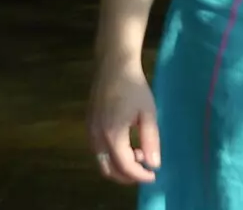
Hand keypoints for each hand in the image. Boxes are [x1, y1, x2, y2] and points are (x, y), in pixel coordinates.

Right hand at [87, 57, 159, 183]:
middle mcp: (96, 138)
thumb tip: (154, 164)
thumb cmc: (135, 87)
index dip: (139, 175)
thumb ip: (151, 140)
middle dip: (127, 175)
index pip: (124, 167)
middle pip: (109, 170)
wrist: (114, 66)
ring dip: (119, 165)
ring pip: (102, 162)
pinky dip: (112, 155)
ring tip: (140, 154)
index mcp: (112, 135)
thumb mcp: (148, 114)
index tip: (153, 175)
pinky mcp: (89, 126)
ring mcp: (90, 132)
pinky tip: (128, 144)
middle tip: (146, 170)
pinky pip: (98, 150)